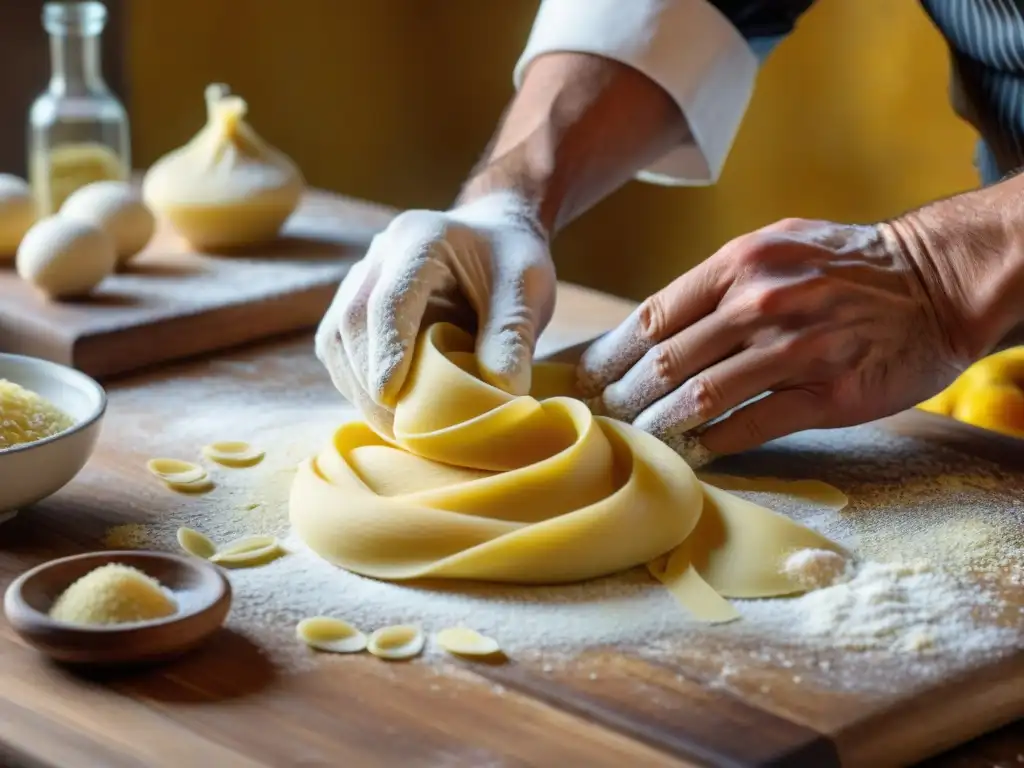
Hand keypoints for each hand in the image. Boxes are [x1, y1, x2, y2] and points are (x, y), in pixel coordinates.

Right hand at [316, 191, 556, 434]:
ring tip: (396, 428)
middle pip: (352, 322)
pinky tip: (388, 410)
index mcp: (420, 239)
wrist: (493, 238)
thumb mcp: (526, 290)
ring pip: (336, 339)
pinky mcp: (354, 306)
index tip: (391, 397)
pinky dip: (357, 385)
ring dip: (359, 389)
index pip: (389, 299)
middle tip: (401, 430)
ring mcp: (361, 279)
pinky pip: (339, 349)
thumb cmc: (509, 262)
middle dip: (369, 382)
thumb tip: (501, 389)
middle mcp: (380, 255)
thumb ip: (513, 334)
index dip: (387, 349)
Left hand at [577, 217, 973, 457]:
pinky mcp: (827, 393)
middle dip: (627, 396)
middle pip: (668, 362)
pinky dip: (713, 443)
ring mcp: (795, 349)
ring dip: (661, 425)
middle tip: (607, 418)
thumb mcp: (777, 246)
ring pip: (702, 398)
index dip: (613, 353)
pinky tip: (693, 451)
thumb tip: (659, 323)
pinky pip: (752, 426)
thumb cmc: (847, 265)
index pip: (654, 316)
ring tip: (641, 438)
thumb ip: (719, 281)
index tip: (591, 377)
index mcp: (740, 264)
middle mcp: (761, 303)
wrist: (936, 282)